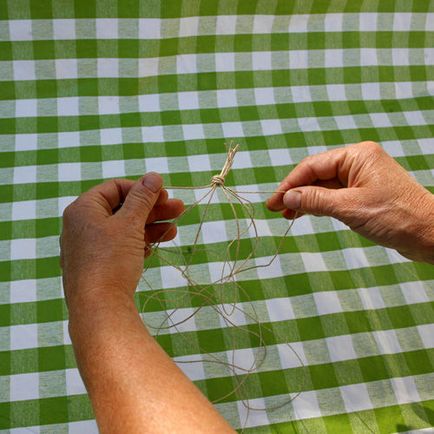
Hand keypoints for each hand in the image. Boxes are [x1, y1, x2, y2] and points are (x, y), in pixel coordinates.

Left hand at [60, 172, 183, 307]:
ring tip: (175, 229)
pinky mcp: (99, 264)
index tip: (163, 194)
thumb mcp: (130, 224)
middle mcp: (83, 225)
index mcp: (84, 209)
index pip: (115, 188)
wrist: (99, 307)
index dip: (141, 189)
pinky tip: (159, 244)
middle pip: (123, 208)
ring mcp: (90, 247)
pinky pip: (121, 246)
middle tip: (179, 208)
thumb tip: (153, 176)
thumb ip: (143, 198)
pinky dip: (140, 242)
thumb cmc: (111, 259)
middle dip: (153, 209)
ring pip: (125, 229)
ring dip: (151, 226)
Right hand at [267, 141, 433, 263]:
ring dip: (305, 200)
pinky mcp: (363, 194)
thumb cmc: (395, 216)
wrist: (430, 235)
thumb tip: (287, 197)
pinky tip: (305, 213)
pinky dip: (319, 205)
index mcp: (356, 156)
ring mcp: (361, 179)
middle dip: (296, 192)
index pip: (313, 166)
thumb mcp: (350, 208)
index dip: (290, 184)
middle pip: (317, 175)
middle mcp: (357, 163)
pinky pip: (334, 196)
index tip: (273, 201)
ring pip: (324, 187)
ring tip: (286, 215)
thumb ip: (316, 200)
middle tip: (275, 209)